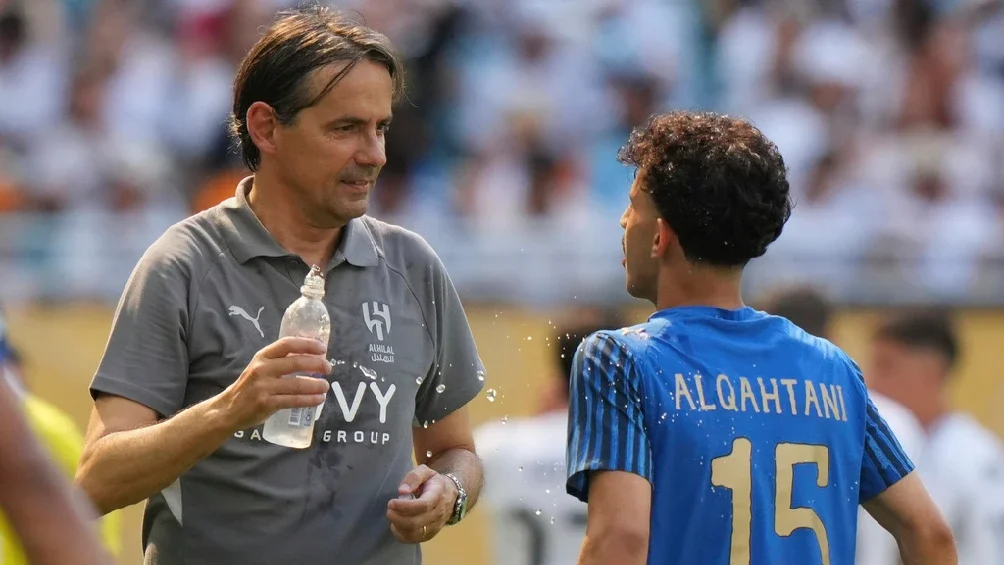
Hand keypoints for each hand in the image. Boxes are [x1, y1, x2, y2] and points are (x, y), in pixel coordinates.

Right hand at [215, 337, 330, 430]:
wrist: (228, 409)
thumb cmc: (250, 386)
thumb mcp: (260, 367)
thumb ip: (280, 361)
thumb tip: (311, 355)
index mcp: (262, 356)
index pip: (287, 344)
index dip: (307, 344)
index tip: (323, 348)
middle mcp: (262, 369)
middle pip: (296, 363)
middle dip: (317, 364)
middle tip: (328, 368)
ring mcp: (264, 387)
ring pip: (297, 384)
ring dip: (316, 385)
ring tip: (326, 386)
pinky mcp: (266, 404)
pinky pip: (293, 401)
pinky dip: (309, 400)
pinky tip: (318, 399)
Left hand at [386, 465, 457, 543]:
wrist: (448, 494)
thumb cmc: (433, 482)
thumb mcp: (426, 472)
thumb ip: (414, 477)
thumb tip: (402, 491)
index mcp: (438, 495)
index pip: (423, 505)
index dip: (405, 506)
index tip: (391, 503)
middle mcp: (439, 513)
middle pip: (416, 522)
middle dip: (398, 517)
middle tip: (389, 510)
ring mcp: (435, 526)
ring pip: (414, 533)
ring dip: (399, 526)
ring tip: (392, 515)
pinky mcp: (430, 534)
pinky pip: (413, 539)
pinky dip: (401, 534)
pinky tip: (396, 525)